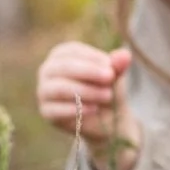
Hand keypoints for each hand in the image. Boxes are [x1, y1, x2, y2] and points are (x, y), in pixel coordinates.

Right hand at [35, 42, 141, 169]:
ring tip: (108, 95)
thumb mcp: (113, 77)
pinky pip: (55, 110)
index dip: (92, 57)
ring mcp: (44, 91)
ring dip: (86, 91)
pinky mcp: (46, 111)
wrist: (106, 118)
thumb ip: (117, 66)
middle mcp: (48, 70)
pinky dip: (76, 109)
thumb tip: (125, 55)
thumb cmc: (105, 88)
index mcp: (62, 55)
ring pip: (60, 88)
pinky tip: (94, 109)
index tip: (111, 66)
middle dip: (89, 72)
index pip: (72, 51)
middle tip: (110, 78)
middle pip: (64, 67)